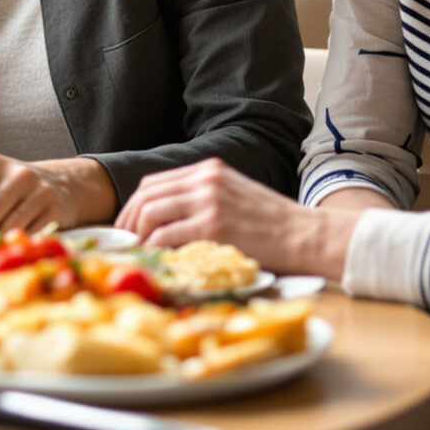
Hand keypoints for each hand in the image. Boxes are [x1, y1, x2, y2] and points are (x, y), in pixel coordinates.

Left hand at [116, 157, 353, 279]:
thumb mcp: (234, 196)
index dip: (133, 206)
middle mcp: (205, 180)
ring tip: (139, 253)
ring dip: (138, 235)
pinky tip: (155, 260)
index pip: (154, 183)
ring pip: (152, 214)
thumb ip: (202, 199)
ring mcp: (208, 201)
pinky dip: (154, 249)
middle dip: (129, 221)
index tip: (127, 226)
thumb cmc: (272, 224)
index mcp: (208, 170)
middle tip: (125, 243)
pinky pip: (167, 236)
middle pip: (147, 196)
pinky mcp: (213, 225)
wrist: (305, 234)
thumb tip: (165, 221)